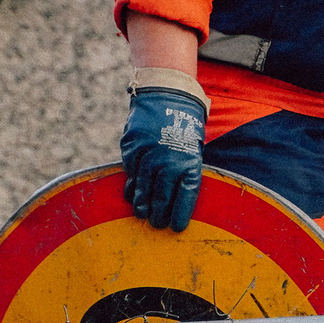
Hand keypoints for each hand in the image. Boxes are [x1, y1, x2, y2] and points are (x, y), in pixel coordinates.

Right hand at [121, 86, 205, 230]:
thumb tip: (175, 198)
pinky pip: (130, 172)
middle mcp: (168, 160)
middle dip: (159, 213)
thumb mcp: (193, 148)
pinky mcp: (132, 148)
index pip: (185, 195)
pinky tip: (131, 195)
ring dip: (142, 203)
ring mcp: (148, 154)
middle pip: (162, 195)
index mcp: (189, 161)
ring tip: (142, 214)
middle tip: (157, 224)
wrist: (168, 95)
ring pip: (144, 187)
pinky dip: (131, 186)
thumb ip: (184, 170)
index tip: (176, 227)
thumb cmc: (184, 126)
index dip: (180, 213)